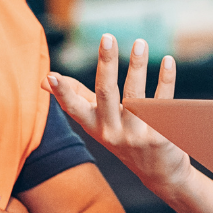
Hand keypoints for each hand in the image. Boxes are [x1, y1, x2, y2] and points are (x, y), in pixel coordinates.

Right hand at [47, 35, 193, 195]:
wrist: (160, 174)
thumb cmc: (125, 139)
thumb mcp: (99, 123)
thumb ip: (77, 98)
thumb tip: (46, 78)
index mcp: (95, 127)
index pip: (74, 109)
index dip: (62, 93)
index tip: (50, 76)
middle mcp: (113, 132)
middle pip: (106, 94)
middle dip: (106, 64)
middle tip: (107, 37)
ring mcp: (137, 136)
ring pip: (136, 95)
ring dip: (136, 66)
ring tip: (139, 43)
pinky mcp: (160, 137)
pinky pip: (163, 102)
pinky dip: (166, 80)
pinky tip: (167, 61)